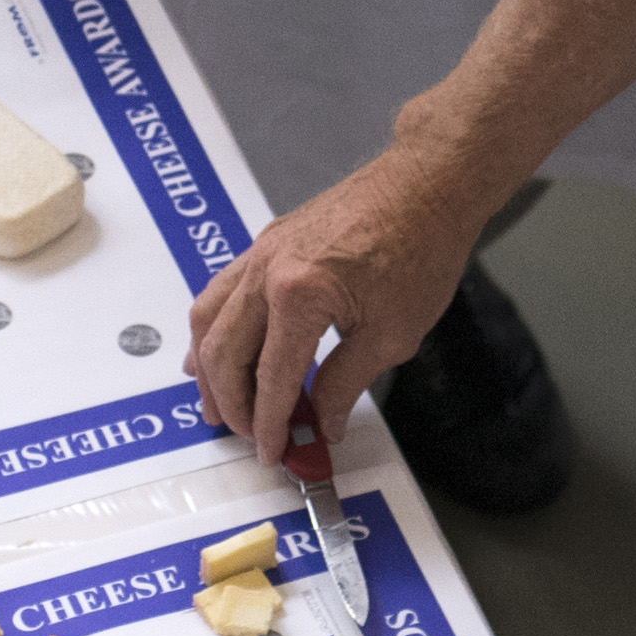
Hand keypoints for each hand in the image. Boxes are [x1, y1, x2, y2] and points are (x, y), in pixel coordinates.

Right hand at [184, 138, 505, 446]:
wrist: (427, 186)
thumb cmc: (420, 248)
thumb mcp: (392, 334)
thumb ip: (345, 383)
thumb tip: (322, 420)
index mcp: (300, 295)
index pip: (271, 378)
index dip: (269, 422)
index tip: (272, 449)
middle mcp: (268, 271)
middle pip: (225, 352)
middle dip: (231, 403)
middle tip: (246, 434)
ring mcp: (262, 252)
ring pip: (209, 318)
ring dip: (208, 367)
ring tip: (216, 403)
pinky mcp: (267, 242)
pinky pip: (221, 291)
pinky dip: (214, 327)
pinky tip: (218, 348)